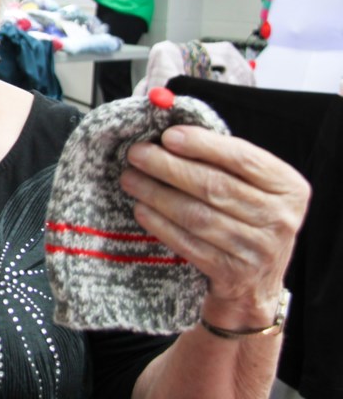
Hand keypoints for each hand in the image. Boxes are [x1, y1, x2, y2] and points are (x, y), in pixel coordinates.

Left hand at [119, 126, 309, 327]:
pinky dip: (161, 225)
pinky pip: (189, 244)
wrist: (257, 284)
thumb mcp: (252, 187)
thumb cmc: (247, 220)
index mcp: (288, 187)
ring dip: (157, 195)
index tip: (168, 136)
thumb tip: (171, 134)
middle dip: (169, 167)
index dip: (203, 144)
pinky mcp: (234, 273)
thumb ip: (223, 161)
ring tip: (130, 180)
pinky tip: (141, 209)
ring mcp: (259, 249)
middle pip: (215, 186)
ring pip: (198, 216)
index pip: (243, 158)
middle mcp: (280, 218)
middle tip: (137, 154)